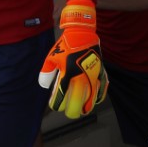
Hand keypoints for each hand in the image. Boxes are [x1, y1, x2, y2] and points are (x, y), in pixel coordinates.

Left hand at [38, 0, 107, 118]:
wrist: (82, 33)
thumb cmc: (65, 46)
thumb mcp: (51, 57)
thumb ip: (46, 72)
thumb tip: (45, 86)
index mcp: (68, 74)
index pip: (62, 95)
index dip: (57, 104)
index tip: (55, 106)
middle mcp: (81, 77)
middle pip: (78, 101)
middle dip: (73, 110)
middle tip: (69, 113)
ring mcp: (92, 76)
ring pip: (91, 98)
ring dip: (86, 106)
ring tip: (82, 111)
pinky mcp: (100, 72)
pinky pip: (102, 88)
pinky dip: (99, 96)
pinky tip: (95, 101)